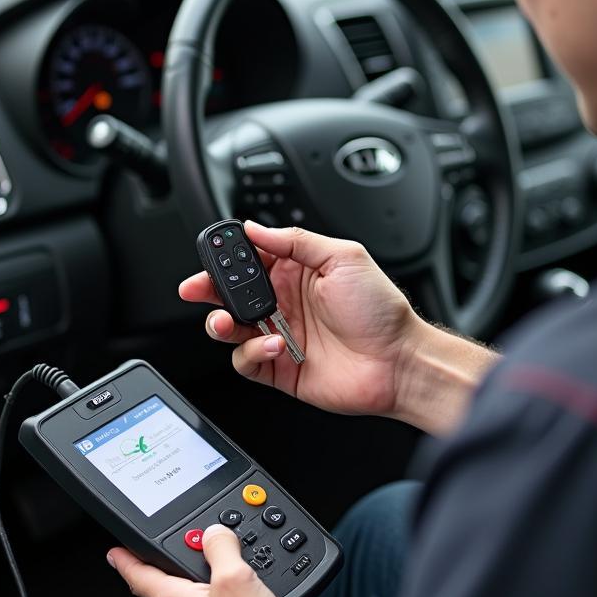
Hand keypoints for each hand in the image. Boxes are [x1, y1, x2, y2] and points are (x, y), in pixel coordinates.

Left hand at [108, 527, 330, 596]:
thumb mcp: (236, 576)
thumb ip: (220, 546)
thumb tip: (213, 533)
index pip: (138, 575)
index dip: (125, 559)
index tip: (114, 552)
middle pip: (163, 589)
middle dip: (176, 571)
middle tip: (196, 554)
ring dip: (198, 592)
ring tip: (226, 580)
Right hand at [180, 222, 424, 419]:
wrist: (398, 361)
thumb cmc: (380, 310)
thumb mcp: (343, 257)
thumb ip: (296, 240)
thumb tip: (257, 227)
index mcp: (297, 272)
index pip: (250, 259)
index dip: (227, 256)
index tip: (212, 254)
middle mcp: (284, 303)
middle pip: (230, 294)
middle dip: (208, 289)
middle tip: (197, 288)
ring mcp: (280, 336)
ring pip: (230, 328)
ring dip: (220, 324)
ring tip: (227, 322)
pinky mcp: (279, 369)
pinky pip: (246, 361)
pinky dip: (251, 353)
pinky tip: (274, 345)